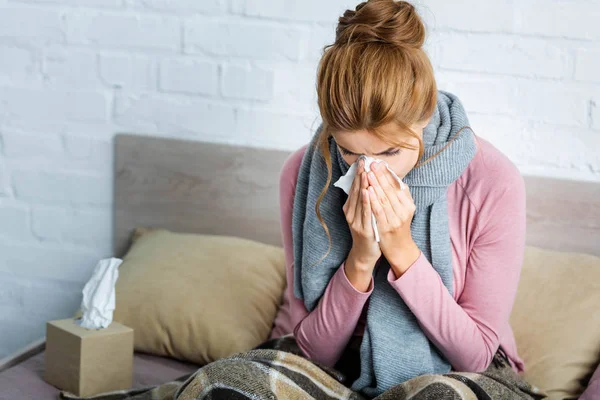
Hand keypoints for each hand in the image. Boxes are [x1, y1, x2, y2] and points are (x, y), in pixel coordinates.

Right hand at [342, 158, 381, 271]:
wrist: (365, 253)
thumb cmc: (367, 231)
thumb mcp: (362, 214)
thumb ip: (363, 200)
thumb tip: (367, 183)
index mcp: (350, 208)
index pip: (354, 188)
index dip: (358, 174)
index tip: (362, 161)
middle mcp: (350, 213)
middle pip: (355, 191)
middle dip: (360, 176)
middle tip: (363, 162)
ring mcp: (355, 221)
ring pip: (359, 200)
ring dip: (362, 185)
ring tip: (365, 172)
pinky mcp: (362, 229)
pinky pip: (365, 212)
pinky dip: (365, 201)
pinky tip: (367, 191)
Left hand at [366, 161, 420, 275]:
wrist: (399, 249)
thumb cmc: (398, 226)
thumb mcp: (403, 210)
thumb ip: (400, 195)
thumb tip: (393, 176)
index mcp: (408, 204)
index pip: (397, 186)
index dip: (387, 173)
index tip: (379, 162)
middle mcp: (404, 211)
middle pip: (390, 190)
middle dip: (380, 176)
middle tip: (371, 164)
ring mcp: (395, 220)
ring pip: (384, 199)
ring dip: (375, 185)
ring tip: (368, 173)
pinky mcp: (386, 228)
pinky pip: (378, 212)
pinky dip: (373, 200)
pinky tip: (367, 191)